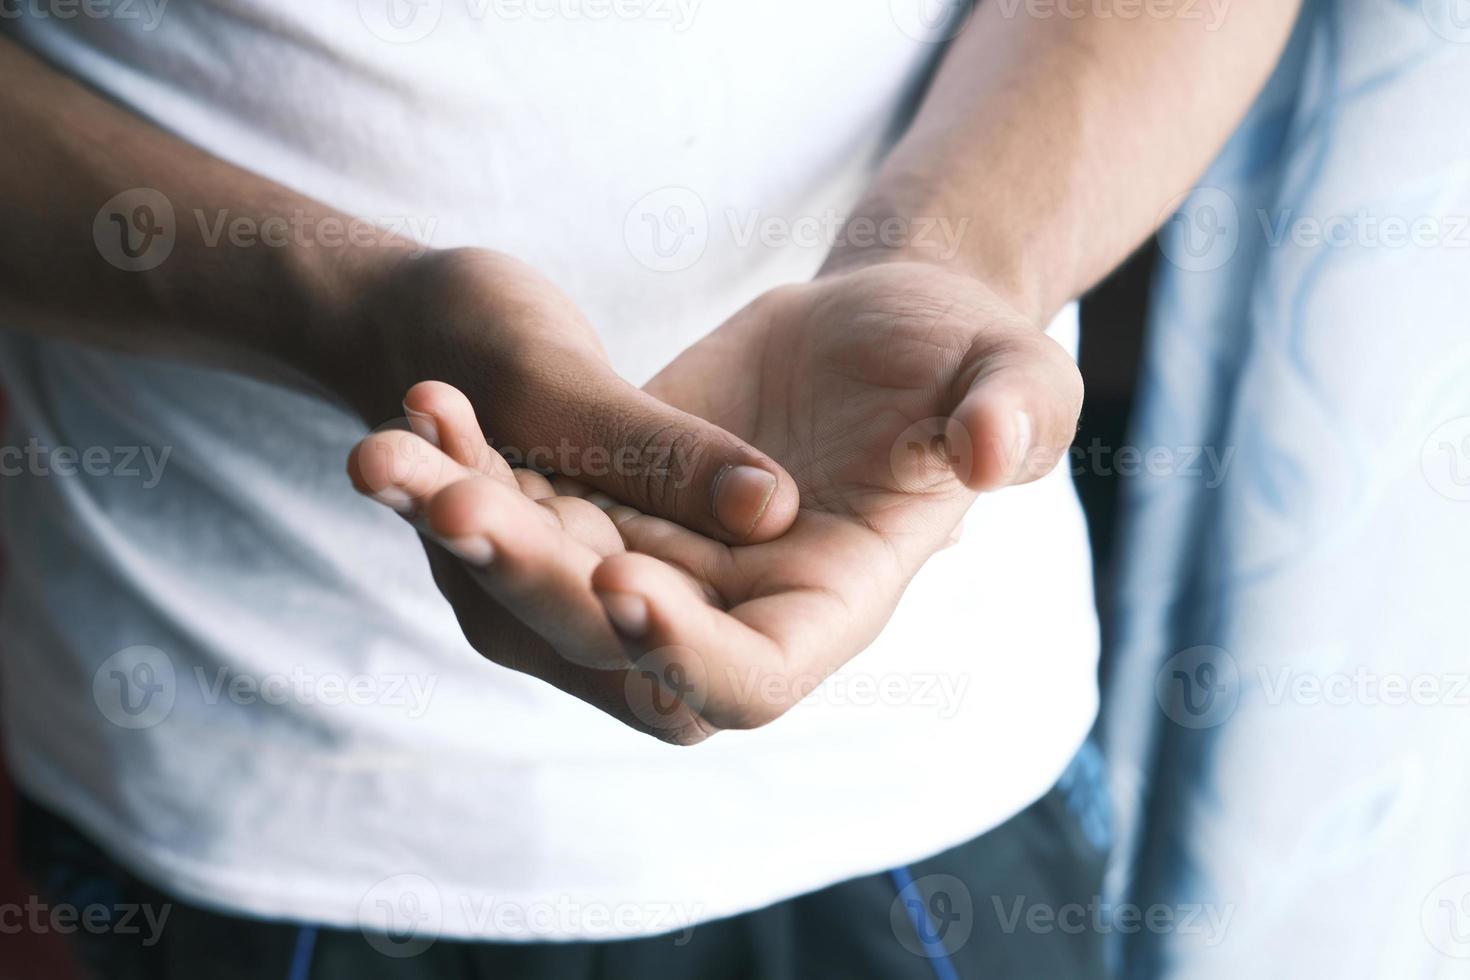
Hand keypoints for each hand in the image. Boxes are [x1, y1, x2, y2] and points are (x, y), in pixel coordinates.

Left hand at [351, 261, 1081, 740]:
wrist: (873, 327)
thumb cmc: (958, 353)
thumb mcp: (1009, 369)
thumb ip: (1014, 412)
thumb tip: (986, 453)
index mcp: (834, 601)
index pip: (754, 680)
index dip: (686, 655)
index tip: (623, 581)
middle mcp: (732, 608)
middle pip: (612, 647)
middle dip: (532, 586)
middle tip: (457, 506)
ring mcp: (662, 562)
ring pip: (539, 587)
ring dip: (462, 531)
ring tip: (394, 450)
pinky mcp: (607, 503)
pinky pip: (520, 511)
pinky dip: (463, 467)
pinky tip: (423, 405)